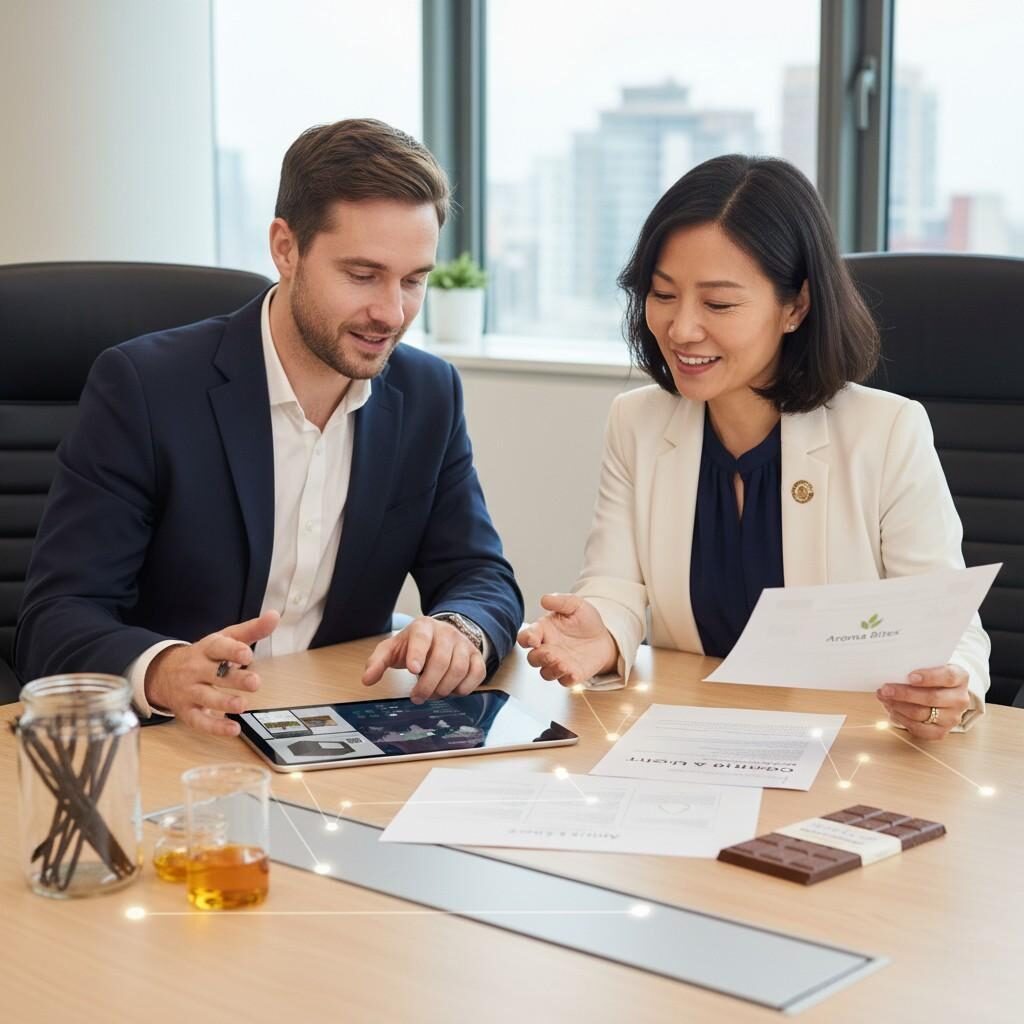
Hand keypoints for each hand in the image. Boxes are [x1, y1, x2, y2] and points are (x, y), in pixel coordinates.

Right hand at [144, 610, 279, 736]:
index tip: (247, 655)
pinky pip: (200, 721)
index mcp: (206, 649)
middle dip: (235, 679)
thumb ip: (251, 630)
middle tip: (255, 683)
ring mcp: (190, 691)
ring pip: (206, 697)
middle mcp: (196, 669)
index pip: (218, 648)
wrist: (163, 672)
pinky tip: (233, 729)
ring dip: (224, 702)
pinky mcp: (187, 711)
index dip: (232, 651)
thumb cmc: (204, 655)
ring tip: (242, 705)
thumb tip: (275, 616)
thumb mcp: (225, 639)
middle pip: (214, 674)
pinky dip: (215, 727)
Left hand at [362, 616, 486, 703]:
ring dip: (444, 689)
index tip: (413, 670)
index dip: (418, 654)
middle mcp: (446, 633)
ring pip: (458, 669)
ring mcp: (464, 644)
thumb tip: (367, 680)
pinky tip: (451, 690)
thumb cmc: (415, 644)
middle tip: (417, 696)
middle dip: (428, 684)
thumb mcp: (393, 648)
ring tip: (432, 694)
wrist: (442, 634)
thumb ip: (378, 662)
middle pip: (440, 660)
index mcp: (423, 627)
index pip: (421, 639)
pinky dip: (464, 688)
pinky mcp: (476, 656)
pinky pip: (477, 674)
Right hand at [517, 593, 617, 685]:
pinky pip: (565, 681)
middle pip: (533, 659)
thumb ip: (560, 601)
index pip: (526, 637)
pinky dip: (567, 679)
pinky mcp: (572, 674)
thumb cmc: (585, 620)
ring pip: (546, 673)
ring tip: (563, 664)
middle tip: (550, 653)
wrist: (604, 636)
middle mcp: (548, 649)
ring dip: (552, 670)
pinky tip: (573, 672)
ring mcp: (559, 663)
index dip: (526, 639)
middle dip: (539, 658)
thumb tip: (544, 599)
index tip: (533, 639)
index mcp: (543, 631)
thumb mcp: (575, 605)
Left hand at [875, 664, 970, 739]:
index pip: (948, 677)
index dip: (929, 677)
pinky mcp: (941, 732)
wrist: (941, 693)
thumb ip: (917, 665)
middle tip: (886, 689)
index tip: (910, 677)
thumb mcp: (929, 665)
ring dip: (898, 706)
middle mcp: (960, 699)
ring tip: (884, 697)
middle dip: (904, 693)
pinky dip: (901, 718)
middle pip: (932, 698)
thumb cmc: (931, 676)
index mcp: (960, 678)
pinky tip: (891, 709)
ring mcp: (952, 718)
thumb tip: (893, 669)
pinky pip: (918, 728)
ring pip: (922, 713)